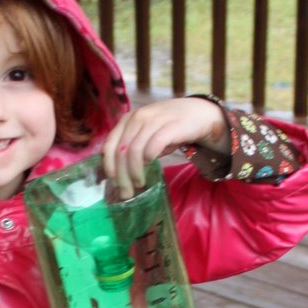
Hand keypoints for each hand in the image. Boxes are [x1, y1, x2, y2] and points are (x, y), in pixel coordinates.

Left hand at [101, 98, 227, 197]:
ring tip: (139, 183)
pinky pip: (153, 146)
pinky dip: (149, 159)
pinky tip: (151, 165)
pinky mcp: (169, 126)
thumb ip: (131, 148)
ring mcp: (153, 120)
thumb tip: (117, 174)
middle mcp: (137, 117)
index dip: (109, 167)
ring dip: (134, 172)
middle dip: (121, 176)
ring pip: (134, 151)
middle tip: (126, 192)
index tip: (113, 184)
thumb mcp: (146, 136)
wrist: (198, 114)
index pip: (109, 146)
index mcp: (127, 120)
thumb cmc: (169, 129)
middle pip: (121, 152)